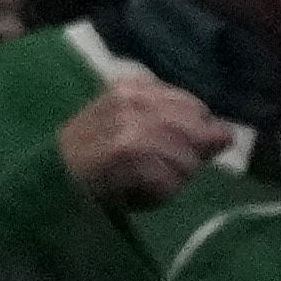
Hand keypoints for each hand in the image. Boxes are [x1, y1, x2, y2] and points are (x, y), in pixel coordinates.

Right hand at [52, 68, 236, 206]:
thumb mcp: (133, 124)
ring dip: (173, 178)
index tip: (175, 148)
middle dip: (188, 157)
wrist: (55, 176)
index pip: (196, 107)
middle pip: (198, 133)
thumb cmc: (98, 156)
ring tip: (143, 178)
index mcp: (136, 87)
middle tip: (154, 167)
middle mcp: (134, 100)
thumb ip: (177, 123)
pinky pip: (171, 181)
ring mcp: (131, 126)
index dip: (197, 133)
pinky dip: (160, 193)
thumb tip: (225, 134)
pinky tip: (137, 189)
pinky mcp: (129, 154)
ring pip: (188, 160)